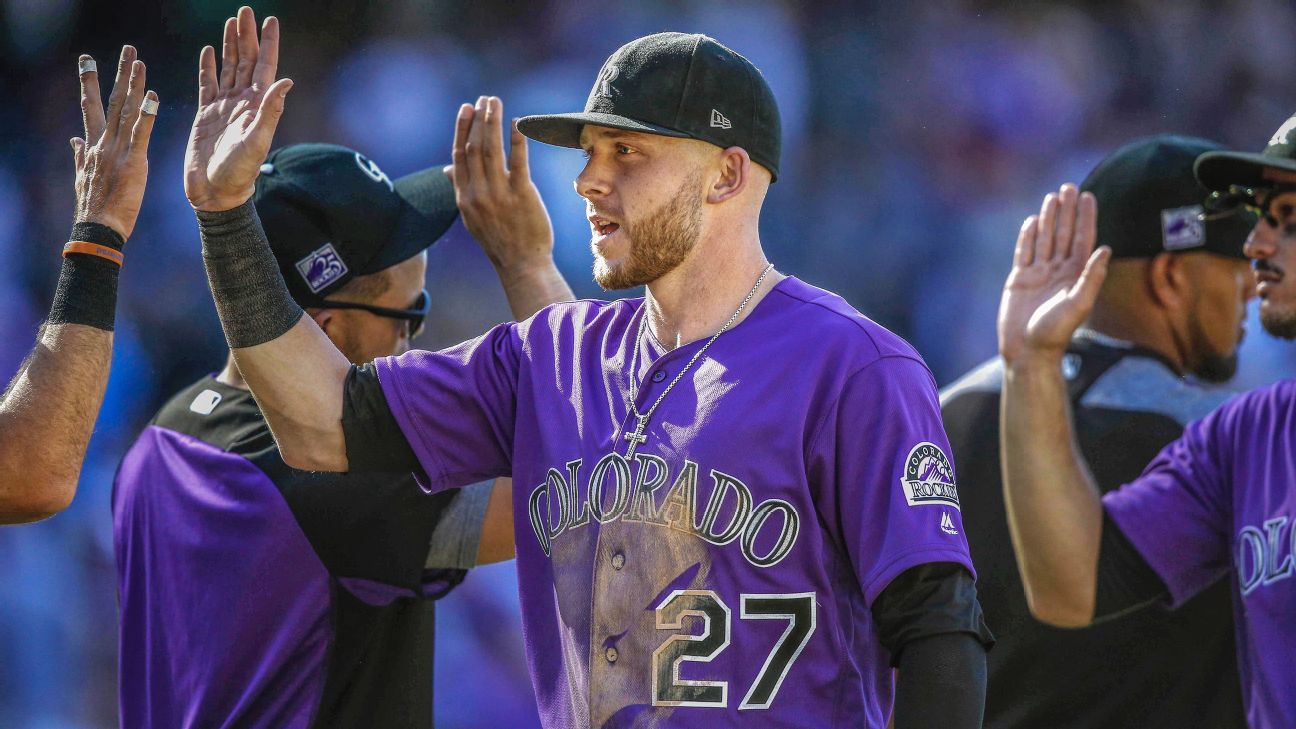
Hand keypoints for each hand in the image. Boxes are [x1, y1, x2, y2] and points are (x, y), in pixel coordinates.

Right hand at [72, 46, 157, 239]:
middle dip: (118, 73)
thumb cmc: (95, 206)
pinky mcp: (133, 162)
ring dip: (133, 85)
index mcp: (93, 145)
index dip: (90, 82)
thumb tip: (74, 140)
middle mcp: (103, 142)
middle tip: (127, 49)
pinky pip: (140, 134)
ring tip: (139, 62)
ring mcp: (116, 150)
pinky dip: (146, 115)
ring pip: (125, 111)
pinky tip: (152, 97)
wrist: (98, 228)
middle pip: (110, 100)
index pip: (91, 106)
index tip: (88, 60)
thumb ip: (80, 155)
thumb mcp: (83, 176)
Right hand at [184, 6, 292, 211]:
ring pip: (228, 68)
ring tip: (230, 22)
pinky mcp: (206, 115)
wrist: (216, 192)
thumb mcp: (256, 141)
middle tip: (245, 11)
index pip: (265, 66)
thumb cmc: (239, 172)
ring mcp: (224, 107)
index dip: (268, 43)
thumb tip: (287, 81)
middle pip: (246, 61)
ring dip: (229, 45)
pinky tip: (208, 51)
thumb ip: (270, 111)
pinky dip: (208, 67)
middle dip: (246, 35)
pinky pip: (207, 84)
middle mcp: (243, 103)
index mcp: (257, 106)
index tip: (270, 19)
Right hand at [448, 96, 554, 272]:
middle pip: (474, 147)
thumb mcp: (473, 216)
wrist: (521, 265)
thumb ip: (461, 189)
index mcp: (464, 197)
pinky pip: (518, 162)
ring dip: (492, 122)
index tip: (467, 108)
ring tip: (495, 103)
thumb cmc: (500, 240)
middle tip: (484, 99)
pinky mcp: (522, 196)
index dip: (462, 129)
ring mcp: (499, 194)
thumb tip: (447, 169)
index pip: (459, 155)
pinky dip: (516, 140)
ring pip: (492, 150)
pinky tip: (518, 123)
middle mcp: (478, 193)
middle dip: (478, 119)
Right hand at [997, 183, 1110, 366]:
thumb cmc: (1055, 333)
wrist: (1027, 351)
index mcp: (1075, 275)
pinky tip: (1032, 220)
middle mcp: (1058, 271)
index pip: (1082, 239)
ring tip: (1052, 196)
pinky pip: (1024, 252)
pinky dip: (1027, 236)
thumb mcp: (1078, 305)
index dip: (1085, 217)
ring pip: (1045, 238)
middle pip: (1064, 234)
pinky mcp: (1019, 279)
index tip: (1087, 196)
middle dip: (1067, 211)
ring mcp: (1038, 274)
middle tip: (1069, 187)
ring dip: (1049, 217)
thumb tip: (1106, 249)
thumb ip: (1092, 278)